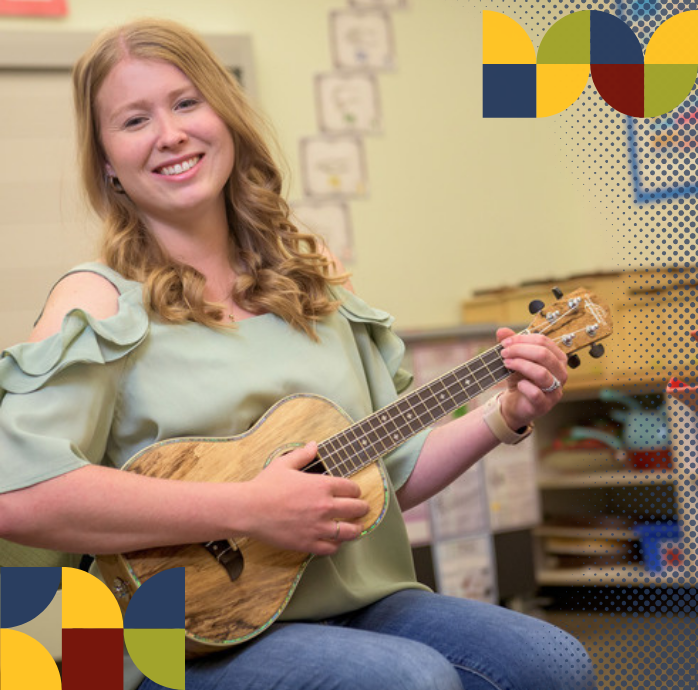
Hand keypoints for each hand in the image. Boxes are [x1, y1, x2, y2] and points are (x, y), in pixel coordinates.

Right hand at [244, 442, 368, 555]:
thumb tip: (314, 445)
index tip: (354, 492)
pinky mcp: (308, 543)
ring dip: (356, 529)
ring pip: (349, 531)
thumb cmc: (265, 486)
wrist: (249, 509)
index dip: (356, 490)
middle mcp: (324, 506)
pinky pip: (331, 548)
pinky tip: (336, 541)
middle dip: (362, 508)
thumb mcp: (284, 464)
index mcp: (321, 485)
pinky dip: (337, 544)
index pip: (352, 488)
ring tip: (357, 527)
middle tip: (362, 509)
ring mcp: (318, 527)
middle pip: (356, 509)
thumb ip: (302, 455)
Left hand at [497, 327, 567, 430]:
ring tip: (506, 364)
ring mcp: (555, 390)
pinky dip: (523, 386)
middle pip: (544, 355)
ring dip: (520, 365)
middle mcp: (560, 374)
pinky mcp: (544, 404)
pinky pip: (536, 393)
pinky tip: (517, 384)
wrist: (515, 404)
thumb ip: (511, 344)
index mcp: (557, 359)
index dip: (523, 339)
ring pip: (541, 373)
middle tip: (504, 352)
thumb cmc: (520, 379)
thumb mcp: (515, 359)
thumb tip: (502, 331)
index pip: (544, 342)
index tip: (505, 342)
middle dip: (520, 350)